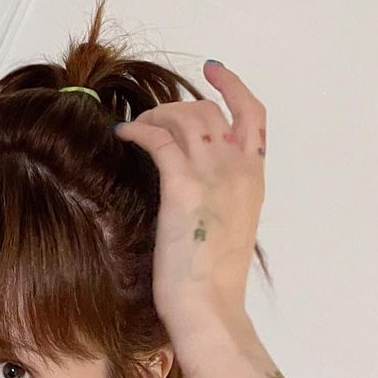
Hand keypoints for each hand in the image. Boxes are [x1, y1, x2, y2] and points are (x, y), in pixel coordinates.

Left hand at [113, 61, 266, 334]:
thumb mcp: (229, 232)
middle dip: (176, 108)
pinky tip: (123, 135)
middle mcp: (238, 168)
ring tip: (135, 130)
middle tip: (151, 120)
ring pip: (182, 117)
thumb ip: (222, 202)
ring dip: (154, 116)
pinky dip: (138, 130)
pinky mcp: (182, 186)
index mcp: (254, 179)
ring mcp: (213, 173)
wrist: (209, 307)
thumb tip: (199, 195)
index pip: (253, 116)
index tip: (213, 69)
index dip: (233, 86)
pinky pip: (157, 139)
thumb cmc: (215, 283)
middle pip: (208, 111)